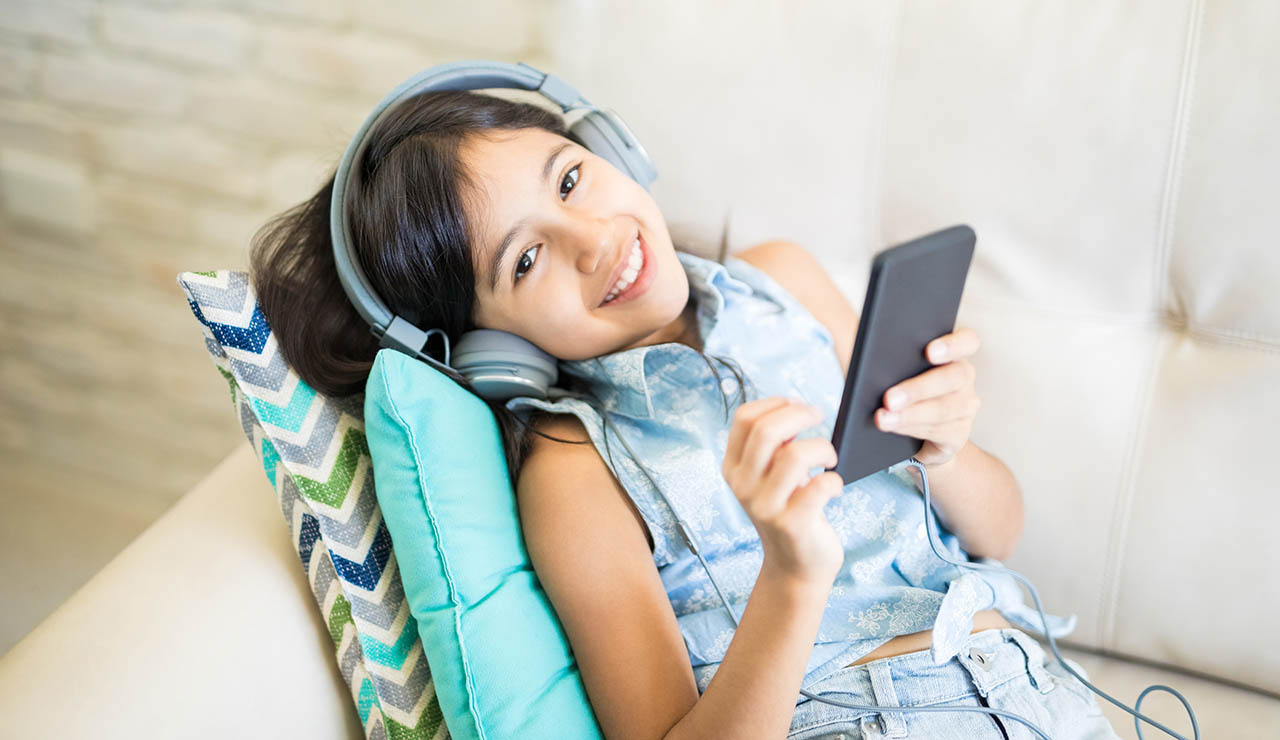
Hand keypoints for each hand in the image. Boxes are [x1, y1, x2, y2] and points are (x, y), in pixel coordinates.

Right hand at [722, 396, 844, 586]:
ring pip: (794, 455)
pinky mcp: (792, 524)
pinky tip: (835, 487)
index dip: (776, 403)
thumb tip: (794, 408)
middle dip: (800, 415)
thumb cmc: (790, 509)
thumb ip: (774, 446)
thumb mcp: (771, 475)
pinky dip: (835, 481)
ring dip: (823, 448)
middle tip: (820, 418)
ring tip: (830, 459)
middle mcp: (743, 485)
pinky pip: (820, 486)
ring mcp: (765, 506)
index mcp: (733, 467)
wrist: (795, 565)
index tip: (798, 404)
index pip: (744, 418)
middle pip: (766, 430)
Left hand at [874, 327, 981, 467]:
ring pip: (944, 409)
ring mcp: (965, 406)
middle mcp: (963, 376)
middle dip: (918, 389)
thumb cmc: (893, 385)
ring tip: (883, 418)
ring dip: (911, 414)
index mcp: (951, 352)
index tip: (929, 352)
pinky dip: (912, 429)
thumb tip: (853, 335)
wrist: (902, 434)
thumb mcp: (885, 364)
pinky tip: (894, 427)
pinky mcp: (958, 433)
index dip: (953, 345)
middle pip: (953, 378)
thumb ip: (875, 346)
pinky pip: (940, 431)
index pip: (967, 341)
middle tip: (889, 398)